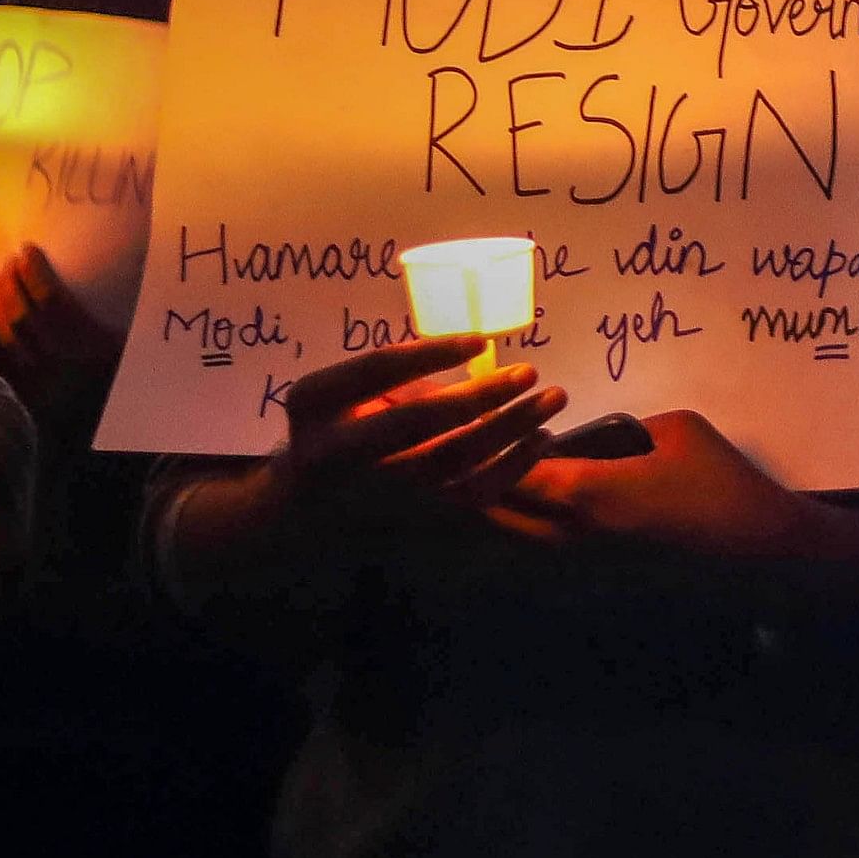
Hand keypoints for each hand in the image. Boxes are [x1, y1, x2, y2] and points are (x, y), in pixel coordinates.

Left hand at [0, 245, 121, 400]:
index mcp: (94, 342)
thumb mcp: (134, 332)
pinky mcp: (34, 381)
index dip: (35, 274)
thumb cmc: (135, 363)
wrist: (127, 410)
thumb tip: (121, 254)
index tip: (28, 250)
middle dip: (11, 285)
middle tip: (10, 261)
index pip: (52, 303)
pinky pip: (8, 349)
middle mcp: (65, 358)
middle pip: (24, 317)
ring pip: (10, 334)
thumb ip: (124, 302)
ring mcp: (46, 374)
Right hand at [268, 337, 562, 539]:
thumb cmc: (329, 427)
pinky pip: (472, 495)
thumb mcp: (329, 391)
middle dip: (479, 395)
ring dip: (510, 429)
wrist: (306, 503)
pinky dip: (514, 466)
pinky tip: (542, 437)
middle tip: (528, 370)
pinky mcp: (414, 517)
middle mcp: (346, 457)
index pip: (376, 372)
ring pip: (454, 463)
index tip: (479, 340)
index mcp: (318, 410)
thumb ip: (380, 371)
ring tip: (552, 397)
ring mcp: (381, 493)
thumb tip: (462, 348)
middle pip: (419, 423)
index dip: (429, 354)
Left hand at [495, 410, 819, 561]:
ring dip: (508, 504)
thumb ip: (626, 427)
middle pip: (506, 514)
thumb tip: (600, 433)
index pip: (518, 474)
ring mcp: (594, 548)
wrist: (754, 537)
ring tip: (500, 469)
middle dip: (483, 484)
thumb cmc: (717, 476)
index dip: (494, 449)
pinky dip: (537, 513)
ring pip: (526, 531)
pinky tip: (546, 488)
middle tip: (476, 450)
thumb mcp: (674, 428)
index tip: (484, 423)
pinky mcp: (609, 555)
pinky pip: (554, 534)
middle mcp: (580, 527)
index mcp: (590, 492)